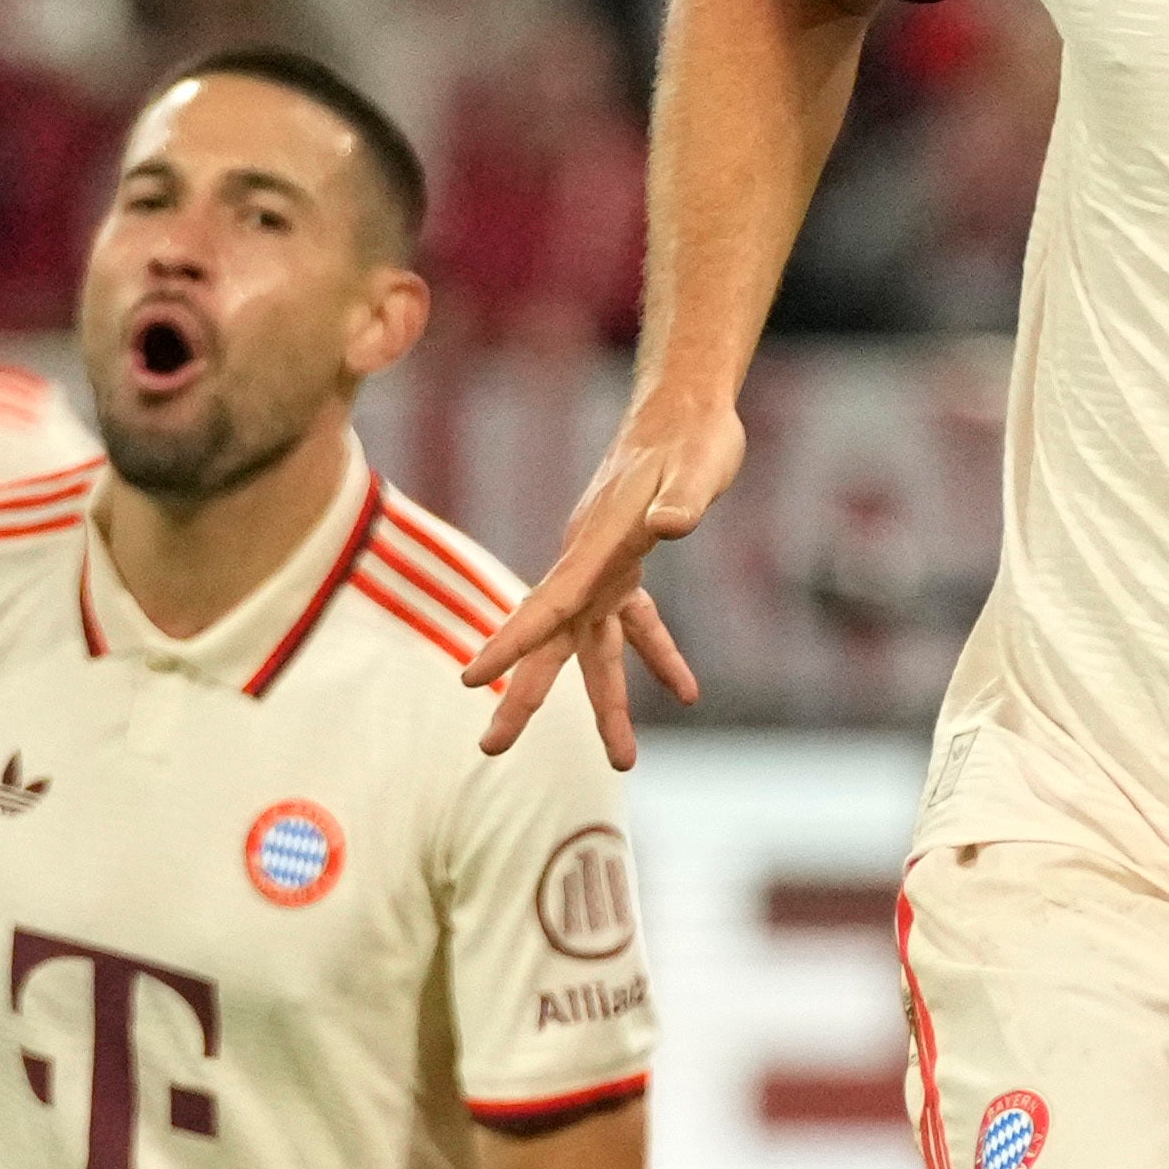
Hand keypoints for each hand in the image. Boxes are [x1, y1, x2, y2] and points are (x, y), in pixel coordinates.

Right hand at [464, 388, 734, 756]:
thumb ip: (681, 500)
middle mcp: (588, 565)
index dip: (510, 643)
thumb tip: (668, 526)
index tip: (471, 678)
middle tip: (491, 749)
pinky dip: (658, 656)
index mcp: (594, 546)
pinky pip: (634, 622)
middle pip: (551, 642)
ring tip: (624, 760)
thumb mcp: (697, 466)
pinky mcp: (628, 568)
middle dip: (523, 697)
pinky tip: (685, 690)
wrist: (685, 408)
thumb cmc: (691, 435)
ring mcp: (605, 569)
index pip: (545, 604)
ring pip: (594, 648)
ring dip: (608, 705)